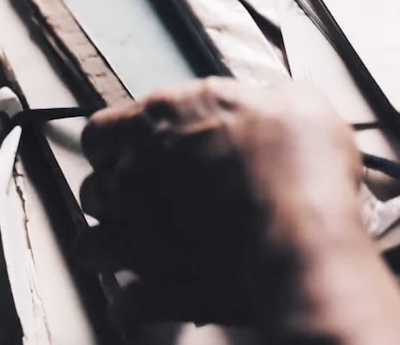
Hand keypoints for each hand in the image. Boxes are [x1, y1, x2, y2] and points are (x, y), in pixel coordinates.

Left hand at [77, 78, 361, 323]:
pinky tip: (155, 295)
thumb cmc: (302, 168)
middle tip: (144, 202)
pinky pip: (127, 301)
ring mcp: (139, 233)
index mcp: (163, 119)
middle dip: (113, 196)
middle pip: (94, 187)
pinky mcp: (156, 286)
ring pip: (91, 244)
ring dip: (111, 247)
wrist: (308, 239)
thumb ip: (263, 100)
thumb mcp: (296, 103)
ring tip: (138, 249)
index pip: (102, 130)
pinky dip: (138, 301)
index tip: (132, 155)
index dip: (114, 146)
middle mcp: (137, 172)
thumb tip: (268, 105)